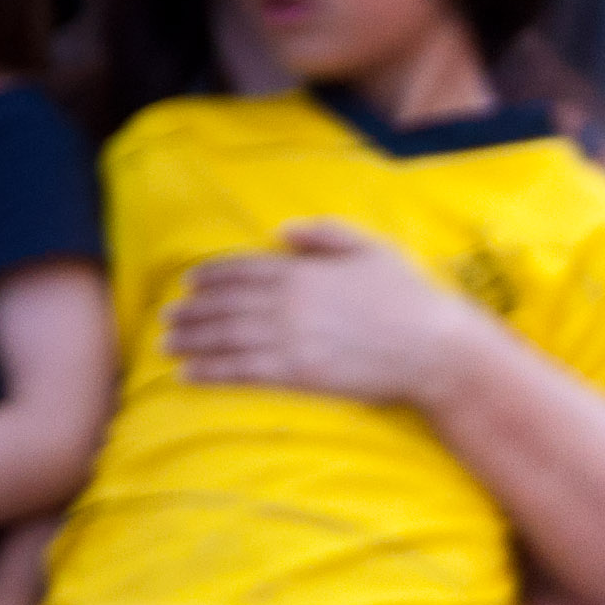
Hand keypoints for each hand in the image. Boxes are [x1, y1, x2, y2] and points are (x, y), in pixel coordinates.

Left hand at [165, 221, 493, 406]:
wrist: (436, 348)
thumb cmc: (411, 298)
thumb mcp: (374, 249)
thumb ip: (326, 234)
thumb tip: (282, 231)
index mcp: (303, 271)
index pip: (242, 270)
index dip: (211, 276)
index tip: (191, 282)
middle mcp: (288, 303)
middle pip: (225, 304)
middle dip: (192, 309)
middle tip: (168, 315)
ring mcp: (290, 339)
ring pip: (225, 337)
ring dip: (191, 339)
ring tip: (169, 342)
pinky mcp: (297, 373)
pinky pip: (242, 370)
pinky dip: (210, 371)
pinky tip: (189, 373)